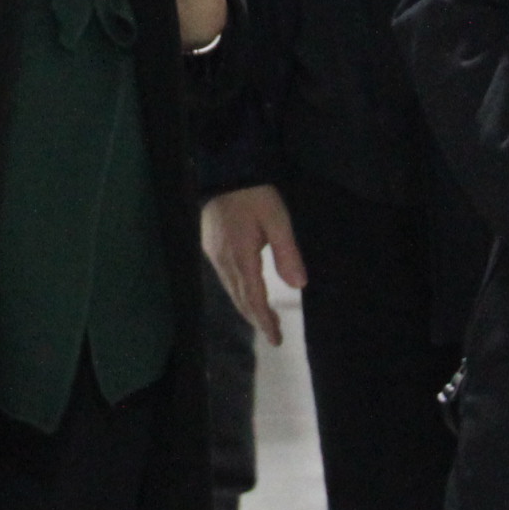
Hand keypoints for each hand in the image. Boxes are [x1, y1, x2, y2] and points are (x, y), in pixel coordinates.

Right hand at [199, 183, 305, 345]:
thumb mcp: (277, 220)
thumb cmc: (254, 194)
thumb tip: (298, 285)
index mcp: (241, 257)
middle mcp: (224, 260)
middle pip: (239, 298)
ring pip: (230, 290)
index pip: (253, 298)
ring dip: (246, 306)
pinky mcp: (210, 245)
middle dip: (256, 318)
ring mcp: (214, 253)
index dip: (264, 320)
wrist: (223, 170)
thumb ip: (287, 253)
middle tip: (273, 334)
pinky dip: (237, 292)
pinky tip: (244, 291)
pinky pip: (224, 278)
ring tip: (262, 318)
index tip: (276, 339)